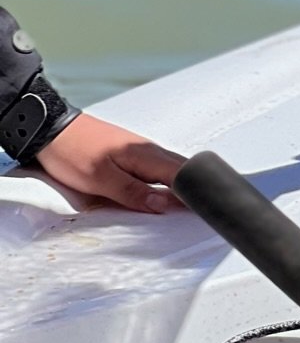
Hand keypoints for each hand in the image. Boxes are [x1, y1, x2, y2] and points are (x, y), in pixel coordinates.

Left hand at [33, 112, 185, 213]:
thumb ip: (133, 192)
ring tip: (183, 207)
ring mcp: (141, 151)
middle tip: (198, 212)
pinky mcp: (131, 155)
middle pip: (182, 171)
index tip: (204, 210)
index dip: (196, 193)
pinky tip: (160, 194)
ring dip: (178, 187)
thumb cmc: (73, 152)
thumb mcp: (100, 179)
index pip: (183, 174)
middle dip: (193, 191)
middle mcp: (149, 150)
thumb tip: (163, 205)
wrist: (52, 130)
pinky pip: (157, 170)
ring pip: (170, 170)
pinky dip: (164, 183)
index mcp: (146, 155)